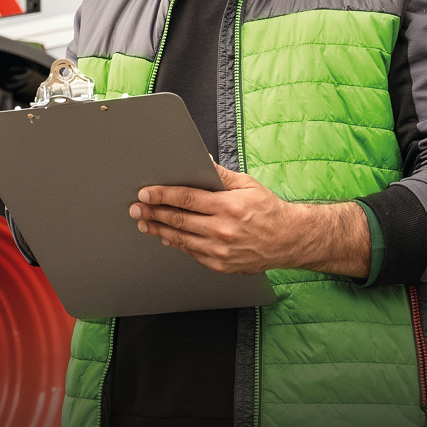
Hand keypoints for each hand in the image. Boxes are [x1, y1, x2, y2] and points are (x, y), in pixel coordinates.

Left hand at [129, 163, 370, 276]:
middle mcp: (223, 230)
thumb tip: (199, 162)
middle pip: (178, 220)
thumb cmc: (269, 210)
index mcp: (229, 206)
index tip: (145, 193)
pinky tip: (166, 238)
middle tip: (136, 209)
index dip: (162, 195)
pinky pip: (192, 254)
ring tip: (145, 224)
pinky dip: (177, 245)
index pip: (186, 199)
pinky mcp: (221, 264)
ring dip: (159, 231)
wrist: (289, 240)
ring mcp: (221, 250)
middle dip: (153, 213)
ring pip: (180, 240)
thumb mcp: (247, 185)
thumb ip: (220, 175)